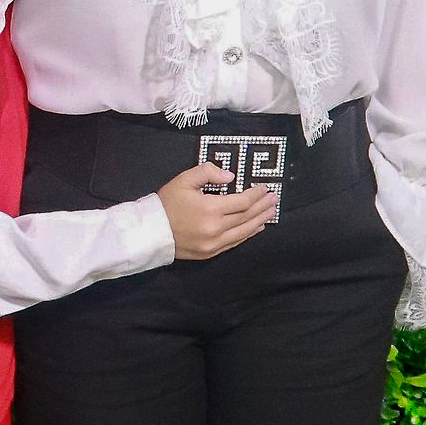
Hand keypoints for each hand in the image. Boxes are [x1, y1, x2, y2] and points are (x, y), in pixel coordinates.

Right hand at [159, 165, 282, 261]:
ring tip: (271, 212)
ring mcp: (214, 243)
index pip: (242, 201)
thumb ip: (208, 172)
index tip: (264, 188)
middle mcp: (216, 228)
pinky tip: (256, 228)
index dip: (256, 194)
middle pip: (247, 216)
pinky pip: (234, 243)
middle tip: (274, 199)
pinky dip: (247, 234)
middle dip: (262, 206)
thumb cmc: (166, 204)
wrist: (151, 232)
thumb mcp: (184, 179)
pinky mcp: (210, 253)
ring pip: (244, 231)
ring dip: (259, 221)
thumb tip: (230, 176)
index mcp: (210, 209)